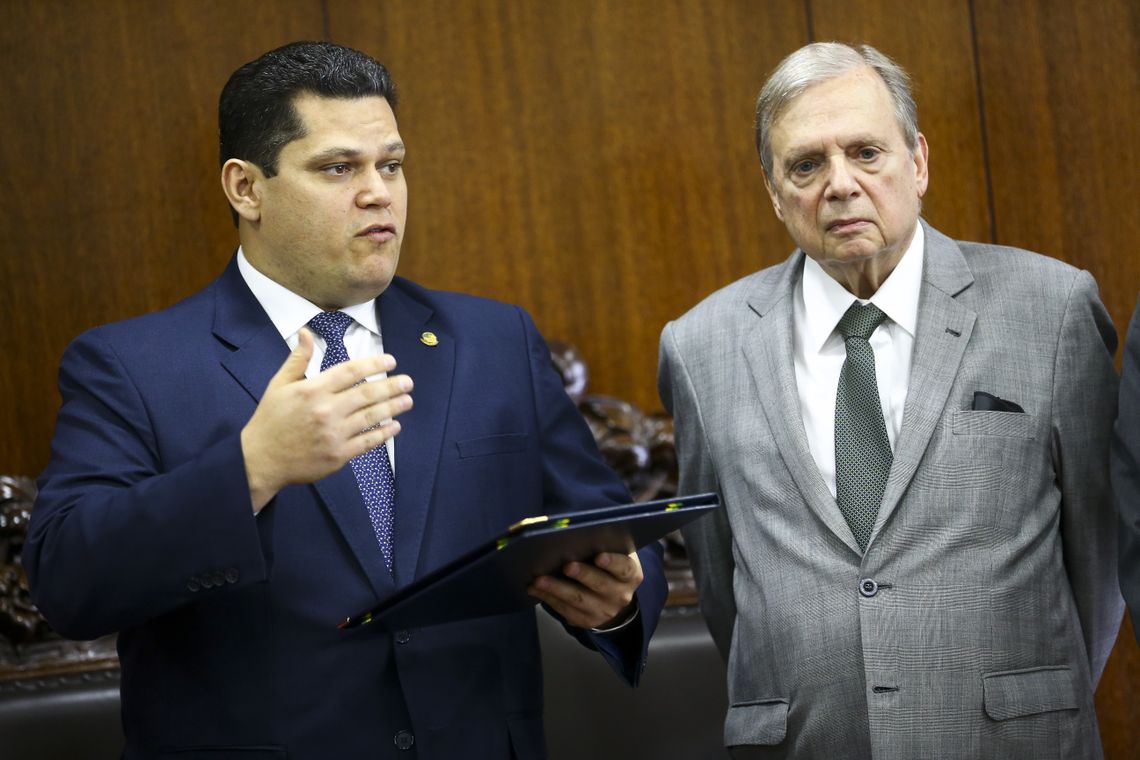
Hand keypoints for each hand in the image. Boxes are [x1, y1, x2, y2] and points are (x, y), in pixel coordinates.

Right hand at [241, 328, 413, 511]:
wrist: (260, 460)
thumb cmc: (270, 420)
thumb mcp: (279, 384)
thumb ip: (298, 359)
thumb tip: (306, 332)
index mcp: (313, 389)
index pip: (351, 371)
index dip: (374, 364)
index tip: (391, 361)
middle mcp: (326, 410)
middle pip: (367, 393)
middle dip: (391, 386)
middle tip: (408, 381)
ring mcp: (334, 434)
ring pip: (372, 417)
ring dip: (393, 407)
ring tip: (407, 400)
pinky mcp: (338, 455)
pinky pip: (367, 442)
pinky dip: (384, 433)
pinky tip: (395, 426)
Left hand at [528, 551, 642, 628]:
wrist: (612, 596)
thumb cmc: (608, 565)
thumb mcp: (614, 553)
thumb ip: (602, 544)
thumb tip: (576, 533)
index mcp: (631, 575)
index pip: (624, 568)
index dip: (612, 562)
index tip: (599, 556)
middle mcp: (621, 595)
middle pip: (600, 585)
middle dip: (582, 575)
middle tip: (566, 566)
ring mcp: (604, 611)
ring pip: (578, 600)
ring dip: (556, 589)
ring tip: (539, 580)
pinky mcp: (586, 621)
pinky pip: (565, 611)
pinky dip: (548, 599)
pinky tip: (535, 589)